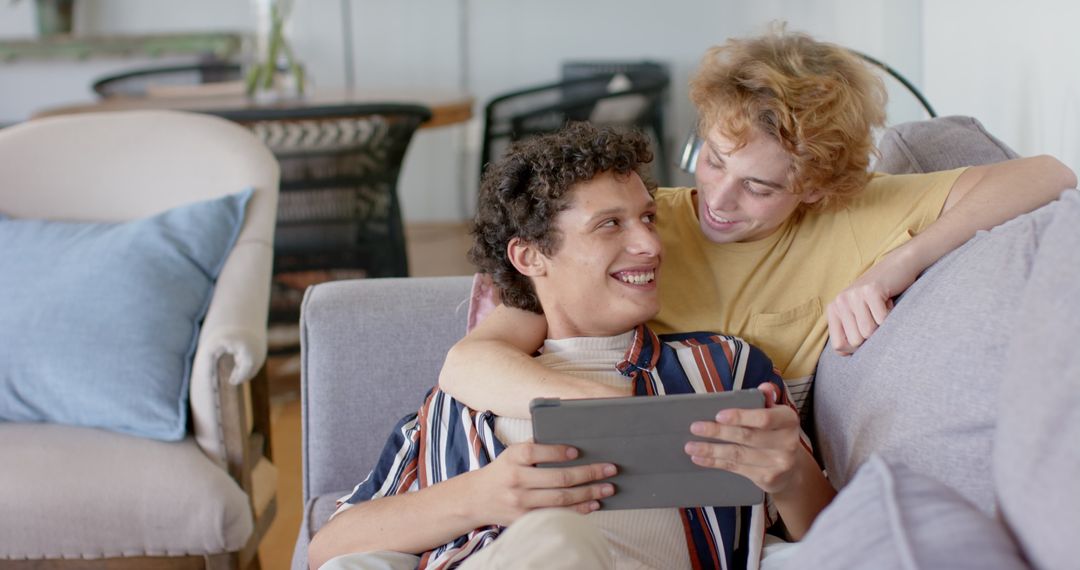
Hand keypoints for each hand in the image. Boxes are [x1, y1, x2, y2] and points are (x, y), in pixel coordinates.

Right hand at [466, 442, 616, 526]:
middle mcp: (516, 480)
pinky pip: (556, 514)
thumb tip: (572, 443)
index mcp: (513, 458)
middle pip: (557, 478)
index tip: (577, 451)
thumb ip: (536, 447)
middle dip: (588, 474)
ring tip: (607, 488)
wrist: (477, 498)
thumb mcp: (512, 453)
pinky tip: (593, 504)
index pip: (536, 451)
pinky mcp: (525, 519)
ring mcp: (521, 503)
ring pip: (560, 499)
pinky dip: (577, 510)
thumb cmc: (503, 470)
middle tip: (610, 469)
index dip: (558, 452)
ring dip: (588, 494)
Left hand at [683, 384, 801, 494]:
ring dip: (711, 450)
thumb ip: (766, 399)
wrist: (792, 469)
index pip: (764, 418)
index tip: (718, 415)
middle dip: (717, 432)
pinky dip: (715, 463)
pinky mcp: (768, 478)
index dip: (740, 417)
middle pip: (746, 436)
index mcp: (788, 420)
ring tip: (690, 446)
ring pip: (738, 454)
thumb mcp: (776, 414)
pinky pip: (736, 468)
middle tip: (695, 428)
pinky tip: (700, 459)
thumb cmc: (776, 433)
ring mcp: (778, 463)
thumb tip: (764, 388)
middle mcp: (787, 442)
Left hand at [827, 251, 919, 354]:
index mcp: (833, 310)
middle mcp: (840, 301)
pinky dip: (891, 316)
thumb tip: (846, 354)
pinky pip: (882, 320)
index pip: (839, 346)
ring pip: (869, 332)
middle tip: (877, 318)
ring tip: (882, 309)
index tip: (866, 336)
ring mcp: (854, 295)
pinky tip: (888, 302)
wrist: (898, 266)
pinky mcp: (871, 290)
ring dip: (882, 326)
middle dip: (872, 337)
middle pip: (856, 341)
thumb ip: (850, 332)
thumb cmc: (879, 297)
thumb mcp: (859, 313)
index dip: (855, 349)